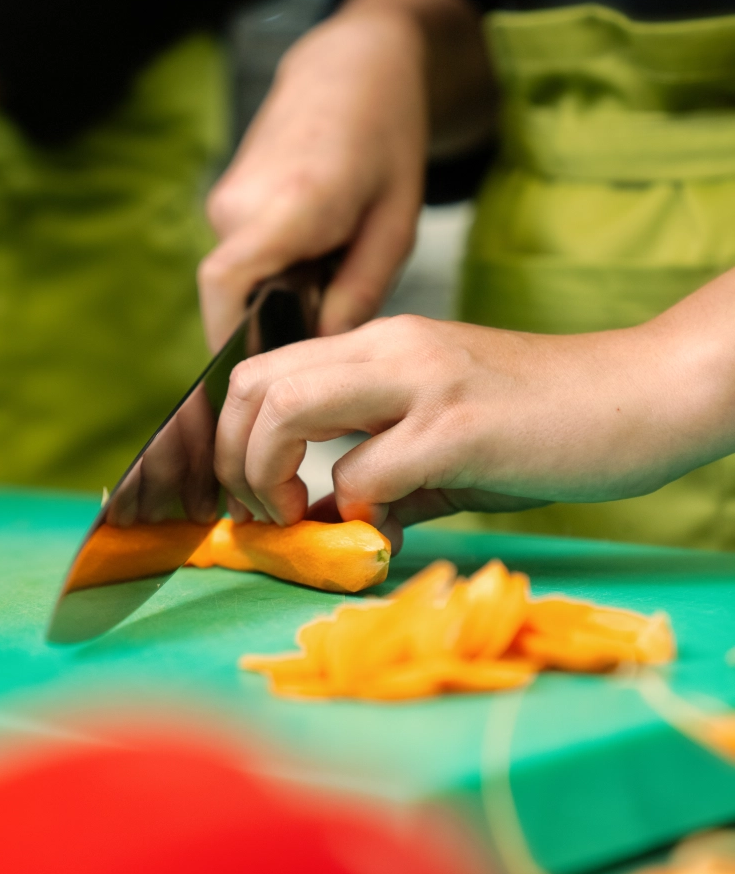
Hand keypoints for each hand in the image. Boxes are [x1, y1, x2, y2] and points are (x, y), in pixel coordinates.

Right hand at [199, 0, 494, 351]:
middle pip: (234, 296)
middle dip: (273, 320)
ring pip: (237, 278)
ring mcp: (226, 198)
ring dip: (275, 291)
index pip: (225, 284)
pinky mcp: (225, 199)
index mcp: (289, 204)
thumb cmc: (387, 139)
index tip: (261, 372)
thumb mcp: (396, 226)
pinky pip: (240, 256)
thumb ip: (359, 293)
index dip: (231, 338)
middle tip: (328, 308)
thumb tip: (322, 348)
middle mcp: (241, 202)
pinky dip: (272, 269)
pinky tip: (312, 246)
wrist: (352, 67)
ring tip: (328, 264)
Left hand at [213, 304, 734, 551]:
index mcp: (379, 344)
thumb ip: (381, 471)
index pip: (262, 371)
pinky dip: (358, 512)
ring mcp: (421, 381)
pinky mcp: (457, 427)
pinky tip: (391, 529)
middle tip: (265, 511)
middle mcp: (389, 348)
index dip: (237, 437)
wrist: (637, 396)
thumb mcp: (443, 437)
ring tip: (306, 518)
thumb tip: (327, 521)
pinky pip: (364, 472)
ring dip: (273, 479)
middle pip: (253, 385)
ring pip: (286, 410)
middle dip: (236, 459)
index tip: (257, 494)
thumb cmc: (542, 420)